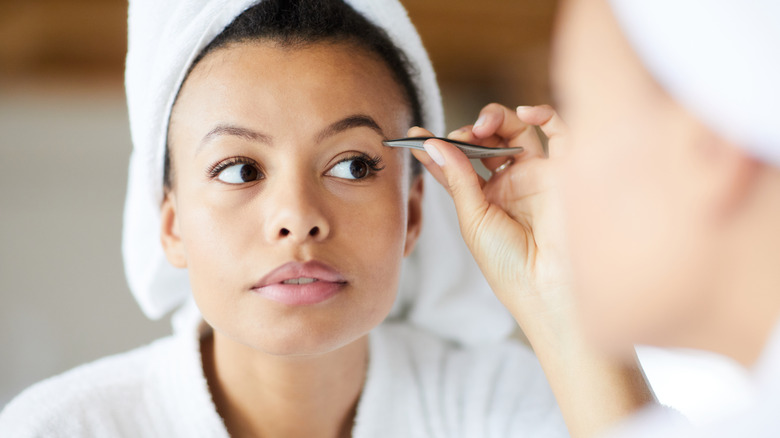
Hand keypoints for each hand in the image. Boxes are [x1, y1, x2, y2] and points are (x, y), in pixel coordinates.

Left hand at [410, 104, 571, 335]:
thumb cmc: (508, 263)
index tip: (414, 134)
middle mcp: (511, 182)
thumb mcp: (474, 220)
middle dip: (468, 132)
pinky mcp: (565, 170)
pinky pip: (560, 132)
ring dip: (496, 120)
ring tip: (482, 128)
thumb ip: (459, 179)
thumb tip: (435, 144)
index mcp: (485, 197)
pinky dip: (545, 115)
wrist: (547, 286)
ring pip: (516, 130)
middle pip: (487, 141)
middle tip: (459, 137)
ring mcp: (537, 174)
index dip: (436, 147)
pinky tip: (526, 113)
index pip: (457, 163)